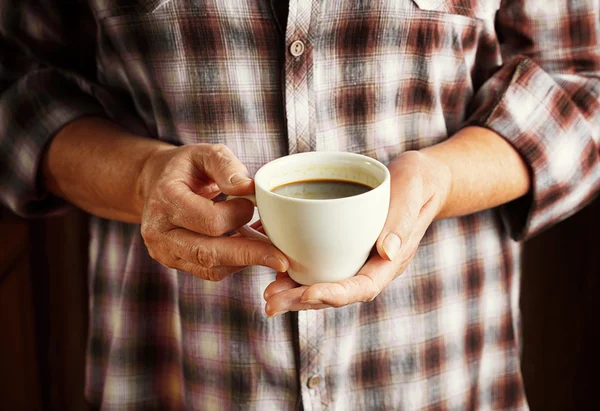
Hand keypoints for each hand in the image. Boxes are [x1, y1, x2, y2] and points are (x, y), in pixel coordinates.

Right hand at [139, 143, 288, 280]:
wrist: (157, 184)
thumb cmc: (186, 168)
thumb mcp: (204, 153)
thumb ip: (226, 166)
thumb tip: (248, 188)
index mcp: (166, 200)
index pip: (209, 221)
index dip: (237, 215)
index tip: (250, 203)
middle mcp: (159, 232)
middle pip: (208, 253)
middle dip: (250, 255)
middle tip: (282, 258)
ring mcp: (165, 252)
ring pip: (211, 269)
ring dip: (245, 261)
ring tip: (271, 250)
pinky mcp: (176, 263)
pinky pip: (210, 272)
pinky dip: (235, 263)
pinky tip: (252, 251)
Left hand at [263, 151, 450, 315]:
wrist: (419, 180)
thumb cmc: (418, 183)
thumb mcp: (412, 191)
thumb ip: (402, 220)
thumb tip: (388, 252)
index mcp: (390, 261)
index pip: (362, 287)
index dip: (334, 294)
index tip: (307, 293)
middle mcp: (372, 266)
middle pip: (337, 293)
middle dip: (303, 300)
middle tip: (271, 303)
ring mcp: (358, 259)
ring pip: (325, 282)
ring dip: (295, 292)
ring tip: (268, 297)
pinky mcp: (346, 247)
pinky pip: (320, 265)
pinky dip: (297, 270)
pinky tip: (274, 269)